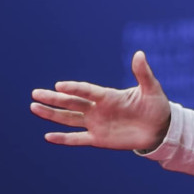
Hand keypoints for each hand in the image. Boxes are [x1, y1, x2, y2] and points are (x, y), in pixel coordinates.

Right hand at [30, 51, 171, 151]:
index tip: (59, 86)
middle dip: (53, 98)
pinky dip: (63, 139)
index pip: (87, 91)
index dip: (74, 88)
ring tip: (33, 107)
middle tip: (35, 93)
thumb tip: (139, 54)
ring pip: (68, 119)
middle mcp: (97, 109)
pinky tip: (47, 136)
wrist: (160, 128)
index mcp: (108, 96)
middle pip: (71, 103)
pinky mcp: (98, 139)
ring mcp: (96, 124)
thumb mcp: (151, 89)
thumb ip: (143, 73)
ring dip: (51, 114)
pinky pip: (77, 139)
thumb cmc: (155, 105)